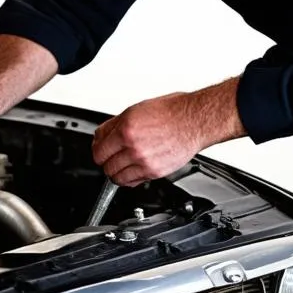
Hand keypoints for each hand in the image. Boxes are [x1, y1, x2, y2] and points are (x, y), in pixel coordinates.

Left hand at [92, 79, 245, 186]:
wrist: (195, 120)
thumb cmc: (172, 112)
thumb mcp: (137, 109)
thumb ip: (116, 125)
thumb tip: (103, 135)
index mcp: (126, 128)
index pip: (98, 148)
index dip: (98, 149)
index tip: (100, 149)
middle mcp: (133, 146)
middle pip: (105, 165)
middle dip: (106, 161)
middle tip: (110, 157)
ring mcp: (144, 161)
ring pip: (116, 177)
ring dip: (116, 172)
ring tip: (121, 165)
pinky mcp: (154, 172)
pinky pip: (132, 182)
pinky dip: (129, 179)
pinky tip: (132, 170)